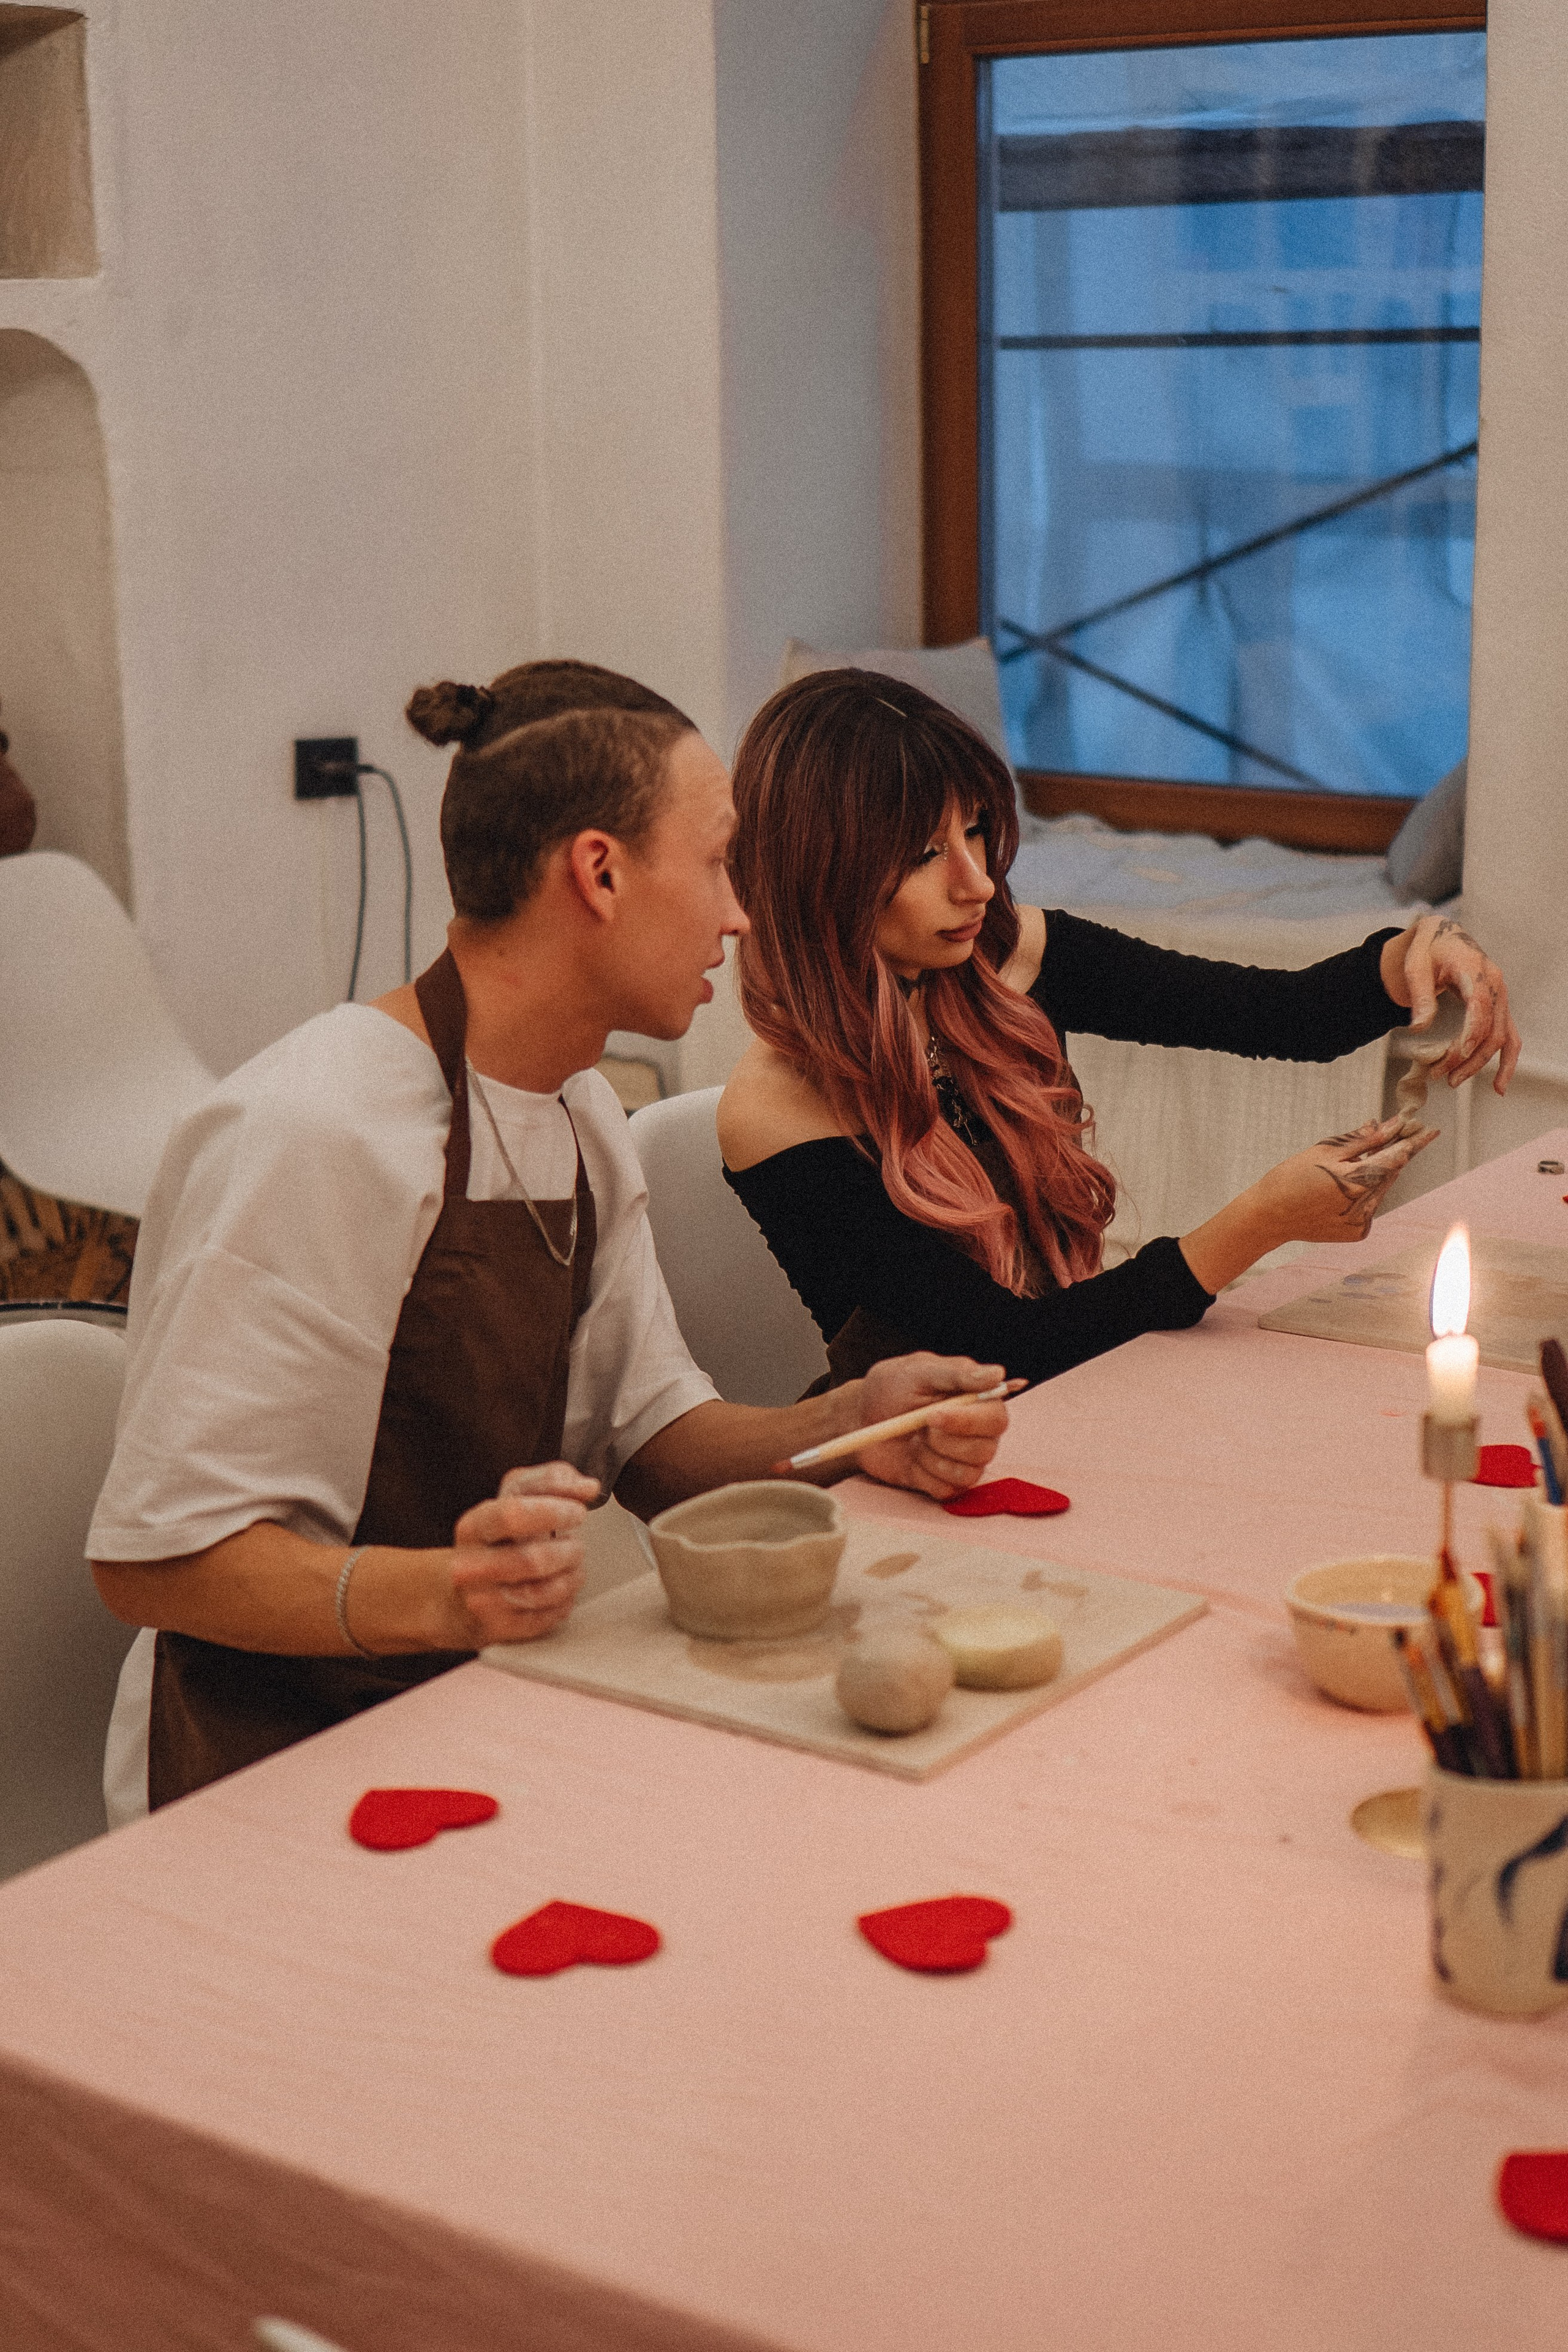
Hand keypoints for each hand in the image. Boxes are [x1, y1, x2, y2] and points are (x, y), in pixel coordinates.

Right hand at [442, 1460, 598, 1646]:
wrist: (459, 1596)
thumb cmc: (498, 1541)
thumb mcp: (514, 1499)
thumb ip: (550, 1482)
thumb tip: (587, 1486)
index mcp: (473, 1527)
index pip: (514, 1514)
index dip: (554, 1511)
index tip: (578, 1511)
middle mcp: (470, 1566)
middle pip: (533, 1559)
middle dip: (568, 1551)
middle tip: (577, 1545)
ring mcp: (482, 1602)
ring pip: (542, 1592)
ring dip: (571, 1576)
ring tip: (574, 1565)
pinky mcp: (497, 1630)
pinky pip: (545, 1617)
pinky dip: (565, 1601)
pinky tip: (564, 1589)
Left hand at [850, 1354, 1011, 1499]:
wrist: (861, 1419)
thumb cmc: (891, 1389)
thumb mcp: (919, 1372)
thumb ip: (957, 1374)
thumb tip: (997, 1373)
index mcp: (978, 1401)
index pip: (996, 1420)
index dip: (967, 1422)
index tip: (932, 1416)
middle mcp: (978, 1432)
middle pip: (986, 1450)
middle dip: (945, 1442)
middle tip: (919, 1428)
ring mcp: (964, 1459)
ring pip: (967, 1473)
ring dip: (931, 1457)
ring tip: (914, 1439)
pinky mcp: (947, 1482)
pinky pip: (947, 1490)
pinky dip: (923, 1475)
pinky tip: (912, 1458)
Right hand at [1253, 1115, 1438, 1244]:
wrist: (1269, 1216)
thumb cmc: (1292, 1177)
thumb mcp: (1325, 1151)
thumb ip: (1361, 1140)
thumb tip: (1389, 1125)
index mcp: (1357, 1181)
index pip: (1397, 1157)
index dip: (1414, 1141)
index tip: (1431, 1130)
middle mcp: (1365, 1206)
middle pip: (1391, 1173)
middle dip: (1393, 1153)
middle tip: (1396, 1134)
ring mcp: (1363, 1222)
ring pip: (1380, 1189)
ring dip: (1376, 1174)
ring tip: (1349, 1167)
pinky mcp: (1357, 1233)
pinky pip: (1369, 1206)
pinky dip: (1363, 1194)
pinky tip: (1338, 1191)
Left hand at [1381, 914, 1520, 1092]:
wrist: (1443, 935)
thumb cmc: (1428, 948)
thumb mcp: (1416, 965)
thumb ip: (1420, 995)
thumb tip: (1417, 1028)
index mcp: (1476, 969)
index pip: (1481, 1006)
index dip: (1471, 1032)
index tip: (1456, 1055)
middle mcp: (1496, 985)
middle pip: (1490, 1029)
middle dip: (1467, 1057)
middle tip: (1438, 1075)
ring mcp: (1500, 997)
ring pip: (1501, 1038)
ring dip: (1480, 1064)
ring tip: (1454, 1081)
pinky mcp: (1498, 1008)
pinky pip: (1510, 1037)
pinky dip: (1507, 1061)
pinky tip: (1499, 1086)